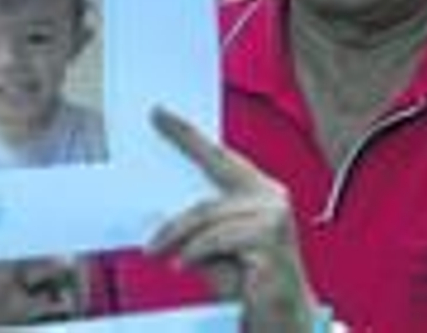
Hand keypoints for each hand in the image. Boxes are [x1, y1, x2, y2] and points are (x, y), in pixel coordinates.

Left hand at [148, 106, 315, 332]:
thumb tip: (162, 209)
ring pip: (207, 215)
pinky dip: (194, 253)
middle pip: (209, 186)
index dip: (187, 134)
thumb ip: (198, 227)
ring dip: (176, 237)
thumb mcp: (215, 249)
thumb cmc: (248, 282)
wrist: (284, 320)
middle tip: (142, 200)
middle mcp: (271, 195)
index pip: (219, 155)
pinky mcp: (271, 238)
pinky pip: (217, 239)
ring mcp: (274, 215)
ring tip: (157, 253)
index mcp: (259, 190)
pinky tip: (181, 266)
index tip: (158, 114)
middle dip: (173, 194)